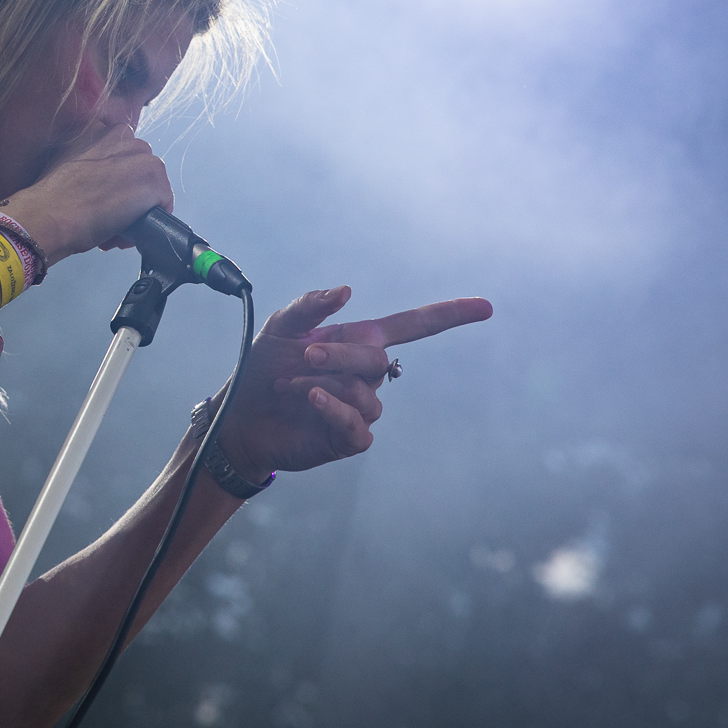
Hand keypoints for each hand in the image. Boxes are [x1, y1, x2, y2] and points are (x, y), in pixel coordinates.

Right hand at [0, 124, 172, 265]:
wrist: (51, 213)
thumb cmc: (51, 194)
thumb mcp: (65, 160)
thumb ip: (87, 159)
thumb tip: (98, 179)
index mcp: (104, 129)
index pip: (123, 156)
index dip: (116, 181)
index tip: (102, 197)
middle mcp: (126, 137)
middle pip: (140, 172)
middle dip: (128, 195)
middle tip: (107, 216)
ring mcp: (144, 159)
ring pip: (152, 190)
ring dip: (137, 211)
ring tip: (113, 229)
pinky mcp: (156, 183)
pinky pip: (161, 208)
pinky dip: (147, 225)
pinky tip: (122, 233)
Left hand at [217, 287, 492, 482]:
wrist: (241, 417)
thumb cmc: (262, 370)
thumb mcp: (280, 329)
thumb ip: (310, 306)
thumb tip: (346, 290)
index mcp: (357, 342)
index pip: (414, 327)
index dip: (449, 316)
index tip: (486, 307)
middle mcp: (366, 375)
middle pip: (377, 359)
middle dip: (339, 355)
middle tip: (303, 356)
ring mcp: (362, 407)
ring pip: (364, 393)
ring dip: (322, 385)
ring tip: (289, 387)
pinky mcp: (350, 437)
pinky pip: (359, 424)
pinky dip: (333, 410)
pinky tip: (309, 400)